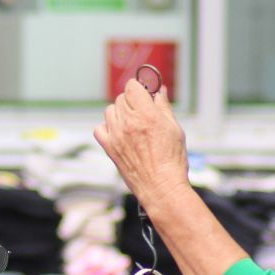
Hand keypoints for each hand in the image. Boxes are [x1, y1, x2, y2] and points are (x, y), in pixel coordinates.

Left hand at [93, 80, 189, 208]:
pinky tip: (118, 133)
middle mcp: (128, 122)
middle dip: (132, 101)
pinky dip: (106, 128)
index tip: (145, 94)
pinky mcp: (109, 148)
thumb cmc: (172, 161)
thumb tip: (160, 92)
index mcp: (146, 114)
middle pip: (121, 98)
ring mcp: (116, 135)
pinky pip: (99, 129)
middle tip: (142, 112)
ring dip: (119, 113)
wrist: (161, 187)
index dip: (139, 88)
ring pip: (110, 111)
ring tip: (131, 124)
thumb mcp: (174, 129)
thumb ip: (164, 107)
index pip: (132, 86)